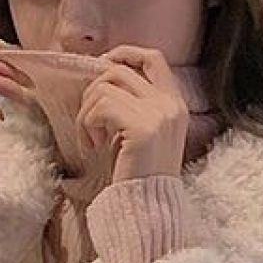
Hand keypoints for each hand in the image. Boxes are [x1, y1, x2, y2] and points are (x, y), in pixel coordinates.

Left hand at [78, 47, 189, 184]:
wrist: (148, 209)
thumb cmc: (138, 176)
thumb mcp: (141, 133)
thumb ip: (132, 105)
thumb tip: (101, 77)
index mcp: (175, 105)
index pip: (153, 58)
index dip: (124, 54)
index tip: (102, 66)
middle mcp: (170, 105)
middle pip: (119, 71)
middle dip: (93, 91)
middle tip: (88, 120)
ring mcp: (158, 114)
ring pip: (105, 87)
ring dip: (87, 113)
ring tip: (91, 140)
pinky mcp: (142, 127)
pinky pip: (101, 107)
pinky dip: (87, 124)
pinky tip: (93, 147)